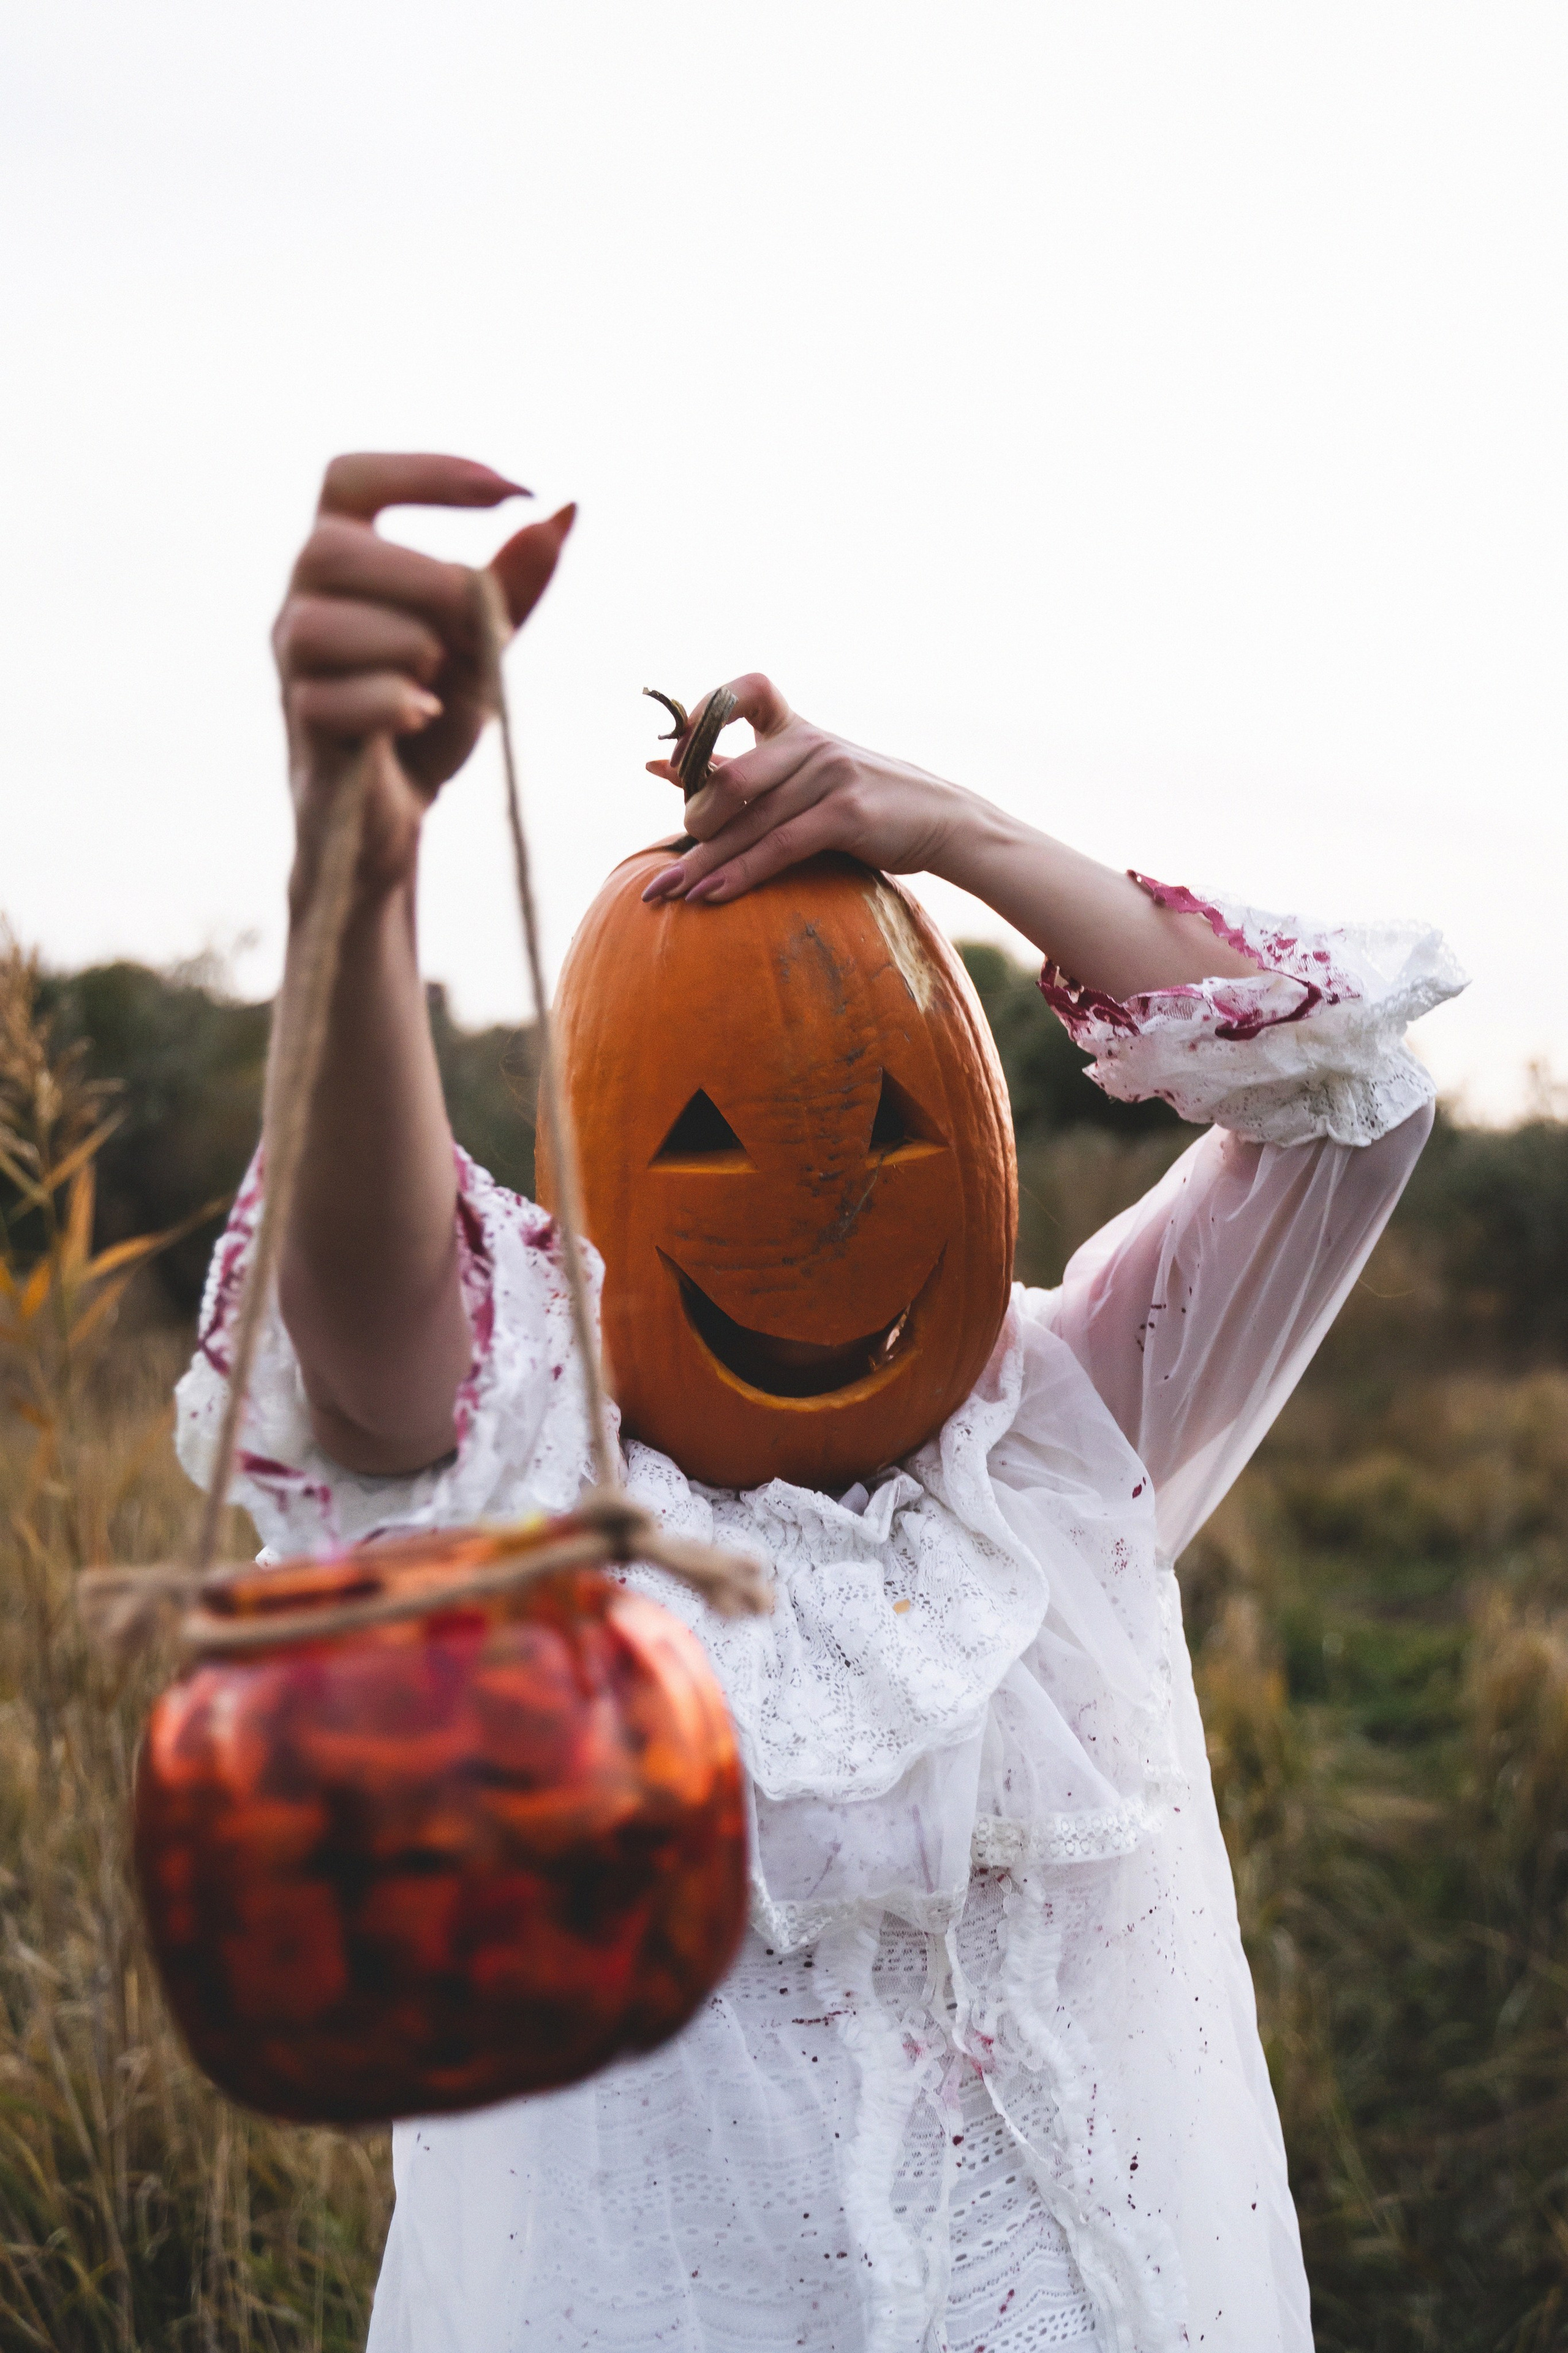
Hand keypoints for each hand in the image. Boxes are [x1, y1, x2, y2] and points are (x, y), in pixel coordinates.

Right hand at [274, 452, 574, 907]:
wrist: (397, 815)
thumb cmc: (428, 716)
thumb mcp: (483, 644)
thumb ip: (512, 583)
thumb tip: (565, 508)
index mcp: (340, 564)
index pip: (351, 478)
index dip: (427, 472)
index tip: (513, 493)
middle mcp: (301, 603)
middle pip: (332, 548)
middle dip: (424, 582)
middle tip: (469, 628)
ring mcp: (292, 666)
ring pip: (325, 625)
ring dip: (408, 647)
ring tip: (437, 681)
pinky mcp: (302, 727)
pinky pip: (334, 699)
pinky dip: (394, 704)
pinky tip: (423, 715)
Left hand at [640, 674, 963, 904]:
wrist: (942, 820)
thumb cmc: (861, 803)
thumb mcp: (804, 776)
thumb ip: (739, 771)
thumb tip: (658, 766)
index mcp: (796, 727)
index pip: (748, 691)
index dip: (704, 712)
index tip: (670, 755)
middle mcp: (811, 744)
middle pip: (731, 780)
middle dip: (694, 825)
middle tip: (676, 862)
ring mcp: (830, 775)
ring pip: (750, 822)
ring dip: (702, 865)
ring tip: (668, 893)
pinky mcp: (847, 813)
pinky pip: (780, 846)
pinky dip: (741, 874)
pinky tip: (711, 896)